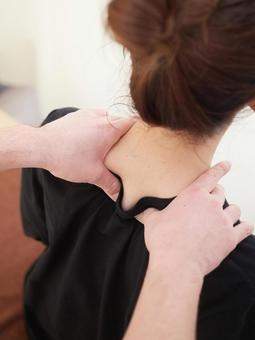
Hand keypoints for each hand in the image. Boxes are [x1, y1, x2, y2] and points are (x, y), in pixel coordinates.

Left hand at [40, 109, 137, 198]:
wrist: (40, 146)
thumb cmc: (67, 157)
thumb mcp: (93, 174)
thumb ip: (110, 184)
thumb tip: (119, 195)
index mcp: (109, 128)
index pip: (133, 122)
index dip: (140, 129)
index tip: (142, 138)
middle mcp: (99, 116)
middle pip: (120, 120)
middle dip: (124, 132)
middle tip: (126, 146)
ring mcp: (86, 114)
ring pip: (105, 118)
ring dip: (109, 129)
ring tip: (108, 144)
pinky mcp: (75, 116)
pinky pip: (92, 118)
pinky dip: (96, 126)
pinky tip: (90, 140)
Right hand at [136, 161, 253, 276]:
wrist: (177, 263)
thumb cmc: (164, 240)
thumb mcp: (152, 222)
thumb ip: (149, 213)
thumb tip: (139, 212)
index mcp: (193, 196)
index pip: (210, 177)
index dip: (220, 169)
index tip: (227, 164)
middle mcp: (211, 204)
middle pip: (221, 193)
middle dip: (217, 194)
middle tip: (212, 201)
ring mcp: (223, 221)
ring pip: (234, 209)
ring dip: (230, 211)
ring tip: (225, 215)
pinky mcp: (230, 238)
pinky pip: (245, 228)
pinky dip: (244, 227)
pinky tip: (242, 228)